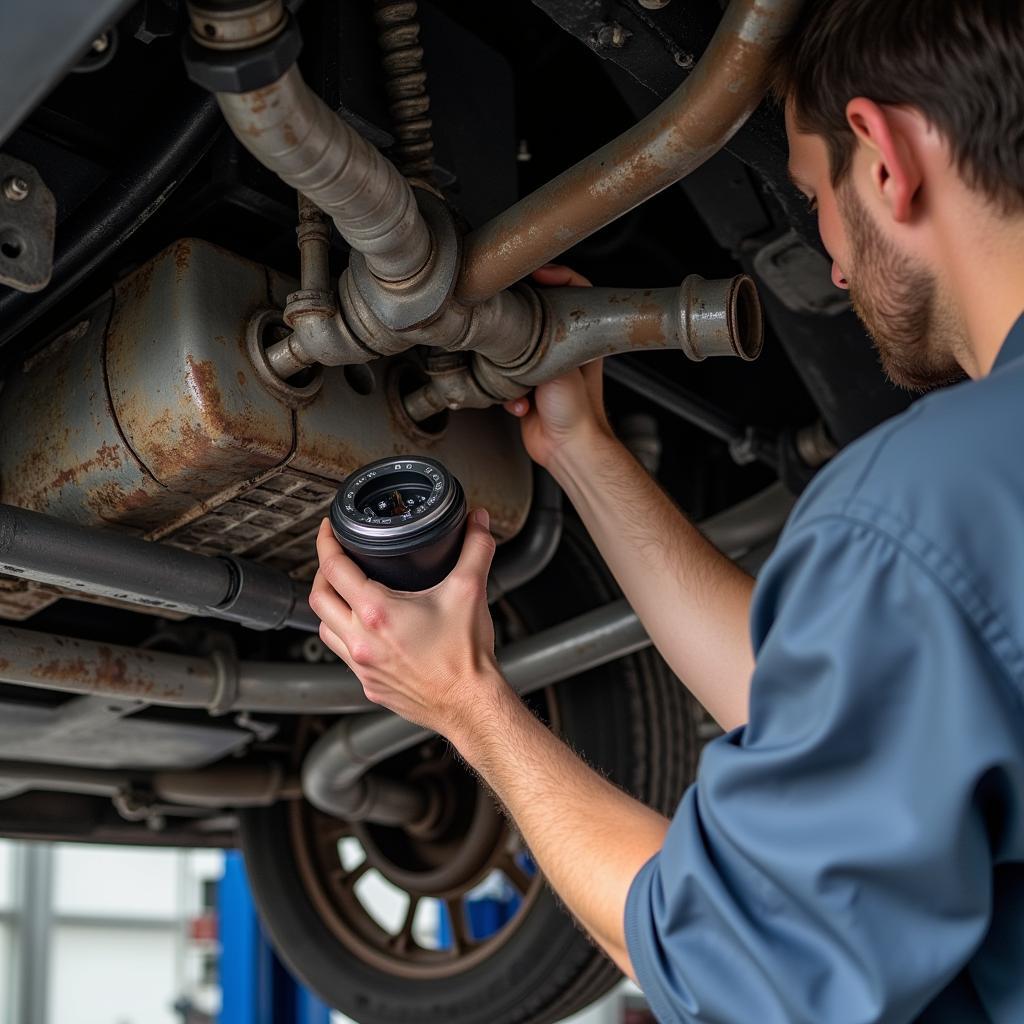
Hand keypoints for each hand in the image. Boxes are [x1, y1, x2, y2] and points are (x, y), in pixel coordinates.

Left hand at [308, 511, 508, 741]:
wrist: (470, 704)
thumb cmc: (466, 657)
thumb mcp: (470, 591)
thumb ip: (475, 549)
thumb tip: (478, 521)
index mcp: (377, 613)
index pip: (334, 568)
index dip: (326, 542)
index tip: (329, 530)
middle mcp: (361, 641)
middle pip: (318, 598)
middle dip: (323, 572)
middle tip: (336, 558)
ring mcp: (362, 666)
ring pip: (325, 628)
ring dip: (330, 607)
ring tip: (346, 593)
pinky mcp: (369, 684)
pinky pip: (343, 654)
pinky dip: (345, 635)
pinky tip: (365, 630)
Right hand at [504, 264, 613, 469]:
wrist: (568, 449)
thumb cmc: (578, 411)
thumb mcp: (563, 363)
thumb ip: (544, 337)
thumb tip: (525, 318)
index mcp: (581, 338)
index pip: (573, 289)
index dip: (555, 276)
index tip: (535, 274)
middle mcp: (563, 350)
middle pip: (537, 316)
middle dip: (519, 323)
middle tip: (510, 319)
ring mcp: (544, 370)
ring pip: (515, 349)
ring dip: (508, 366)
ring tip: (514, 376)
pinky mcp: (527, 390)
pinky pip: (506, 379)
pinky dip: (507, 391)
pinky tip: (518, 403)